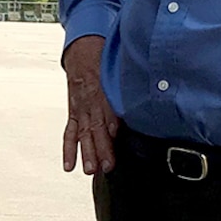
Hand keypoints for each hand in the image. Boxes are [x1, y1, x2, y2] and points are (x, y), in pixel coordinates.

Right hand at [62, 34, 118, 174]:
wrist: (81, 51)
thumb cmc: (104, 61)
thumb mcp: (119, 69)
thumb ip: (131, 88)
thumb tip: (152, 102)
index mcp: (103, 89)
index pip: (107, 109)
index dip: (111, 123)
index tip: (116, 136)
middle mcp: (90, 101)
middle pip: (96, 127)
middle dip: (101, 147)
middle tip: (106, 165)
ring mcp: (80, 108)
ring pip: (83, 133)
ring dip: (86, 152)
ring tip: (90, 169)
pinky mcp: (74, 113)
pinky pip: (69, 133)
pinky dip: (69, 149)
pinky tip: (69, 165)